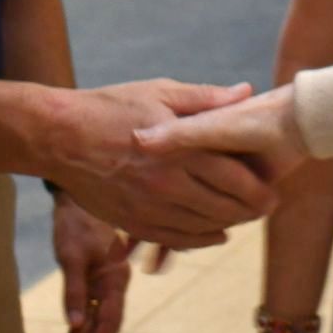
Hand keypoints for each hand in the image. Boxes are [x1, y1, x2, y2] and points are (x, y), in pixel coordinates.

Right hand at [47, 79, 279, 248]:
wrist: (59, 137)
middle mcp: (167, 183)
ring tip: (244, 218)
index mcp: (179, 149)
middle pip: (222, 205)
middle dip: (250, 210)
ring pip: (201, 226)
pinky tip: (214, 236)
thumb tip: (245, 92)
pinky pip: (173, 239)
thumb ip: (205, 98)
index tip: (273, 189)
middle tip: (267, 208)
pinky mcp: (131, 221)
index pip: (233, 176)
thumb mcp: (160, 93)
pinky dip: (199, 241)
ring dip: (228, 225)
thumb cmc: (111, 108)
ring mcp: (148, 206)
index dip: (258, 187)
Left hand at [52, 193, 129, 332]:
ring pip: (101, 315)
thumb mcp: (70, 258)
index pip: (111, 318)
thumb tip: (74, 325)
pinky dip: (85, 321)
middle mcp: (117, 280)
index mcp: (116, 276)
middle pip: (109, 321)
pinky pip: (94, 304)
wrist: (75, 199)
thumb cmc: (75, 225)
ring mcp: (108, 279)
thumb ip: (74, 292)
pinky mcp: (98, 275)